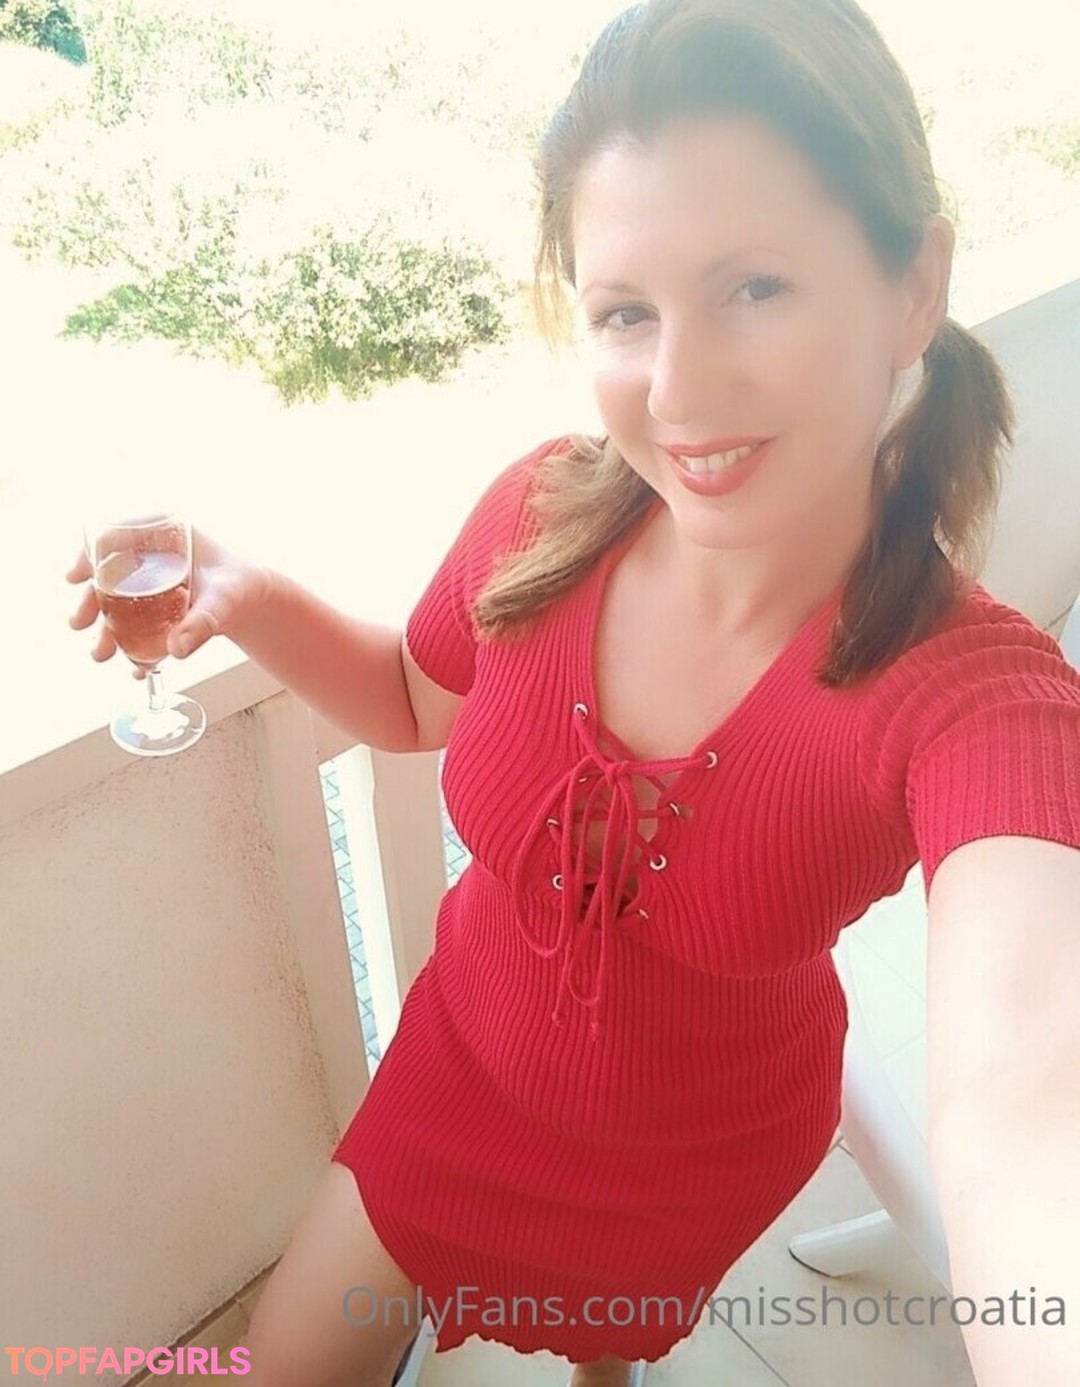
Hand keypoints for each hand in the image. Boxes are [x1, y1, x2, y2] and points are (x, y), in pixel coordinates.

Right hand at [66, 526, 273, 680]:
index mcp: (162, 537)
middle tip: (79, 624)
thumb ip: (202, 622)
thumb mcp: (224, 602)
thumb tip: (177, 649)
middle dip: (88, 601)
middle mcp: (149, 559)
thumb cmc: (239, 587)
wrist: (253, 603)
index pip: (113, 536)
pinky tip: (138, 670)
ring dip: (103, 631)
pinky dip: (135, 650)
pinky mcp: (157, 612)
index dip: (87, 555)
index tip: (75, 577)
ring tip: (101, 655)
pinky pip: (137, 628)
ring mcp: (150, 586)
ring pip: (115, 605)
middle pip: (106, 576)